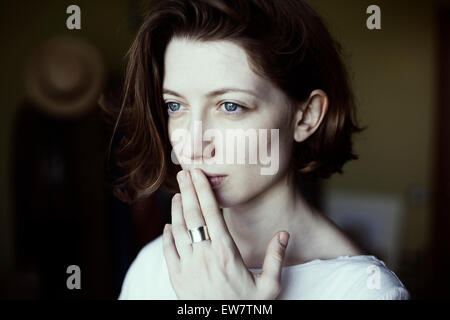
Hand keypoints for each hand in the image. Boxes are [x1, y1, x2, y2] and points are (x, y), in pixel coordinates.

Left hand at [162, 168, 290, 298]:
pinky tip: (168, 225)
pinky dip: (166, 235)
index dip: (203, 190)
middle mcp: (204, 255)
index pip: (212, 213)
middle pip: (192, 215)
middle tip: (184, 172)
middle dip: (187, 190)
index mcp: (226, 252)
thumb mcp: (270, 287)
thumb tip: (284, 233)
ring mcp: (187, 266)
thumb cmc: (247, 307)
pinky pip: (167, 251)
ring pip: (177, 229)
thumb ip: (276, 258)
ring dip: (176, 209)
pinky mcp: (176, 278)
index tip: (198, 174)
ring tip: (177, 193)